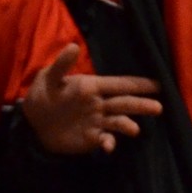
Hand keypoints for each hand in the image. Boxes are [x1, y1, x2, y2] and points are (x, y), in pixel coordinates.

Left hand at [21, 44, 160, 155]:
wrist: (32, 123)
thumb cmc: (42, 95)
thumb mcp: (48, 78)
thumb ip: (62, 64)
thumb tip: (74, 46)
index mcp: (92, 86)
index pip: (118, 84)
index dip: (137, 84)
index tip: (157, 84)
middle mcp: (99, 103)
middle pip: (124, 103)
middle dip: (141, 104)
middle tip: (158, 107)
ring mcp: (97, 121)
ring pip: (118, 120)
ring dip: (128, 124)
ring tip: (135, 129)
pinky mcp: (91, 138)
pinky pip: (105, 139)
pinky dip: (109, 142)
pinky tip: (108, 146)